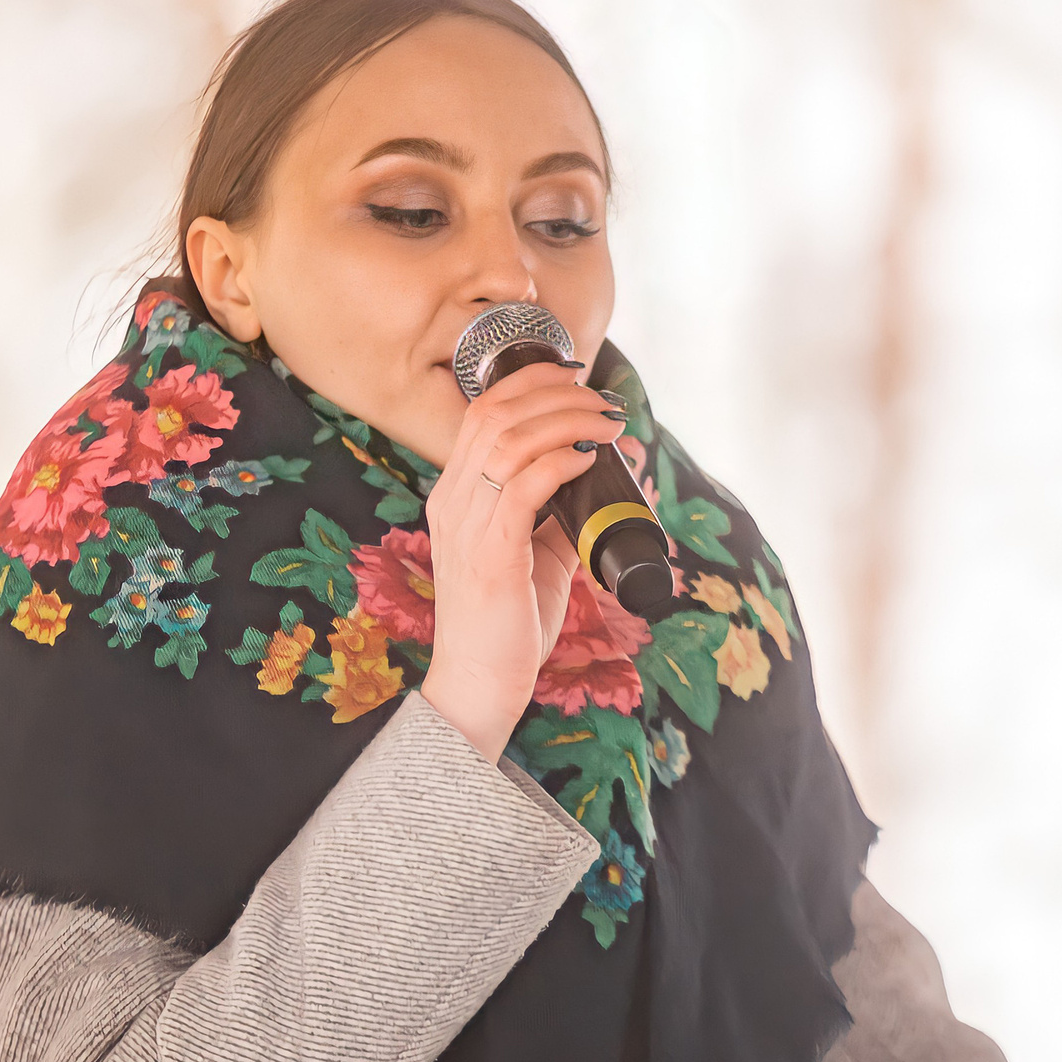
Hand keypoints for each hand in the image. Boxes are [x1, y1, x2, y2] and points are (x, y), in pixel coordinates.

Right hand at [419, 359, 622, 760]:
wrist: (481, 684)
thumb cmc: (508, 622)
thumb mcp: (536, 554)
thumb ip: (560, 513)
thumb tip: (606, 471)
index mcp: (456, 496)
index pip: (483, 412)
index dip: (530, 382)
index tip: (577, 377)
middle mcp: (452, 502)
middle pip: (495, 413)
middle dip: (556, 393)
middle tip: (604, 400)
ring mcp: (466, 527)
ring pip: (510, 441)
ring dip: (568, 421)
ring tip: (610, 424)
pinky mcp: (490, 555)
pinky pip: (522, 487)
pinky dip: (559, 462)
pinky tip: (589, 459)